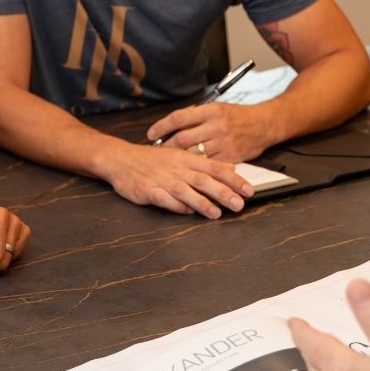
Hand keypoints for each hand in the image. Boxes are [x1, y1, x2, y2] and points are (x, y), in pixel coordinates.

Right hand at [99, 139, 252, 219]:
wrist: (120, 159)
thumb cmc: (153, 160)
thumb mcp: (180, 157)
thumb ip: (205, 165)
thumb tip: (231, 170)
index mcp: (186, 159)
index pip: (215, 168)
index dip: (233, 180)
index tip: (249, 190)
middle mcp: (176, 168)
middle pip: (203, 180)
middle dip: (222, 192)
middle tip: (239, 204)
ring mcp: (161, 179)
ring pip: (184, 190)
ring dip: (201, 202)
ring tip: (216, 213)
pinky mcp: (147, 190)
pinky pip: (163, 198)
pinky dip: (175, 205)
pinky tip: (186, 213)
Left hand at [146, 100, 276, 163]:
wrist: (264, 125)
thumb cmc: (237, 116)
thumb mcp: (216, 108)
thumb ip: (196, 115)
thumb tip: (172, 125)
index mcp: (210, 111)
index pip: (179, 118)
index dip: (161, 126)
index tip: (151, 134)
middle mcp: (216, 126)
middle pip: (182, 139)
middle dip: (166, 147)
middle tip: (156, 152)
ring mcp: (224, 143)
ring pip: (193, 154)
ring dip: (178, 160)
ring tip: (167, 162)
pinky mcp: (230, 157)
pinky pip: (207, 165)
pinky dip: (195, 168)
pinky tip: (187, 170)